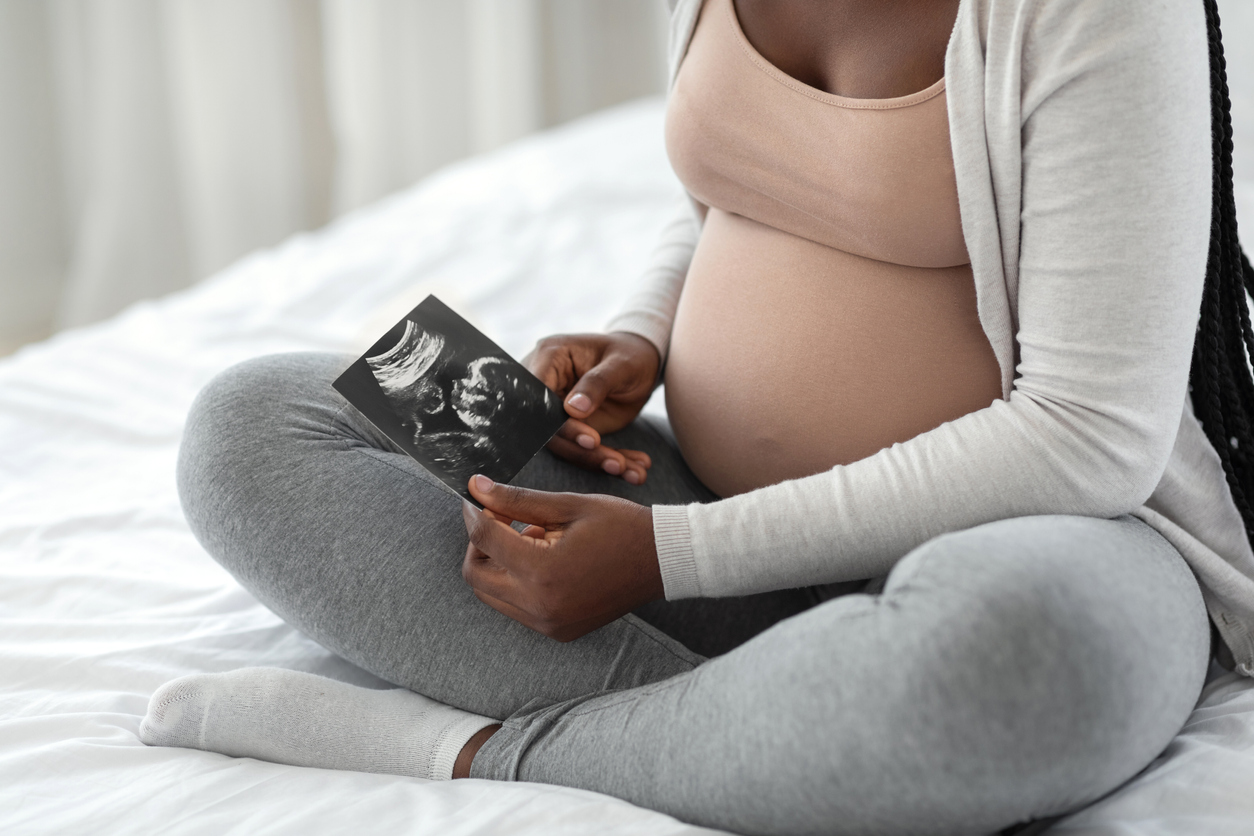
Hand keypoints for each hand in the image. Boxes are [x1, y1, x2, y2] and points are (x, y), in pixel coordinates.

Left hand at [461, 475, 663, 641]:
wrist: (662, 561)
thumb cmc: (620, 526)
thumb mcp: (567, 505)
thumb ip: (516, 499)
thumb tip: (475, 487)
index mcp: (542, 571)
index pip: (483, 539)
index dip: (474, 512)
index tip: (476, 497)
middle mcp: (540, 605)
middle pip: (476, 576)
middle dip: (479, 543)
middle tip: (500, 517)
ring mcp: (548, 623)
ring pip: (491, 595)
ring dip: (497, 564)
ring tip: (531, 537)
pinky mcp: (557, 630)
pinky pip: (516, 608)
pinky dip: (516, 582)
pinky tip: (542, 557)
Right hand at [524, 332, 660, 484]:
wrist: (643, 362)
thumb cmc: (631, 353)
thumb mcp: (622, 364)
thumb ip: (597, 383)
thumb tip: (572, 409)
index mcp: (550, 357)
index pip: (539, 394)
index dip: (558, 421)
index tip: (590, 440)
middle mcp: (547, 385)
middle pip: (549, 426)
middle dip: (584, 449)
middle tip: (616, 463)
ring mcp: (557, 410)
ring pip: (566, 444)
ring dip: (599, 461)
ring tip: (634, 471)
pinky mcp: (572, 428)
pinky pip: (583, 450)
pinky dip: (610, 461)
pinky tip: (635, 471)